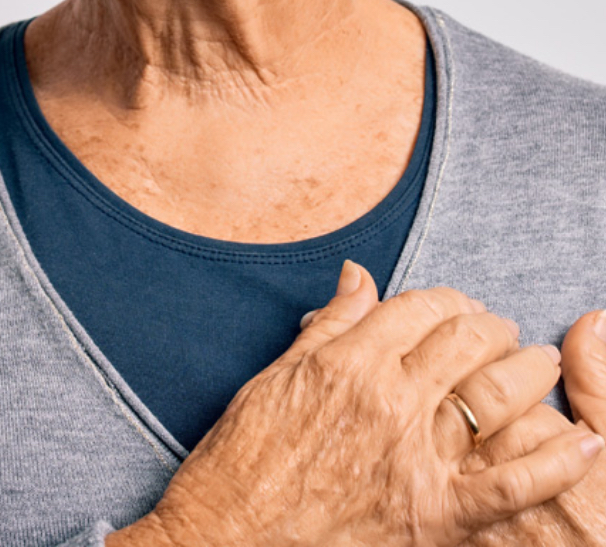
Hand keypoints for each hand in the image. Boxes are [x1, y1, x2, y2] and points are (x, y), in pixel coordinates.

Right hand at [115, 263, 600, 546]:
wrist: (225, 540)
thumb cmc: (242, 457)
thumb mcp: (277, 375)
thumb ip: (329, 323)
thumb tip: (360, 275)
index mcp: (348, 360)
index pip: (420, 306)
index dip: (447, 300)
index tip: (453, 307)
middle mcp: (388, 399)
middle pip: (464, 340)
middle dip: (491, 325)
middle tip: (498, 330)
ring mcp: (413, 457)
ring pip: (494, 395)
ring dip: (526, 372)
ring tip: (537, 366)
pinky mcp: (431, 515)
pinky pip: (508, 486)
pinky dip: (552, 464)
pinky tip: (584, 443)